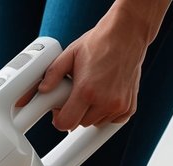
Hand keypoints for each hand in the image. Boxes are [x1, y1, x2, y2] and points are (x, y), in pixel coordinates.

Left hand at [36, 14, 151, 130]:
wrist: (127, 34)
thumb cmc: (99, 42)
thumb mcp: (69, 54)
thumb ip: (52, 74)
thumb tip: (42, 89)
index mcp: (86, 90)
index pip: (66, 123)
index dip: (60, 118)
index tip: (60, 108)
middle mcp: (105, 101)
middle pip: (80, 124)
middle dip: (76, 112)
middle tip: (77, 94)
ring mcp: (120, 105)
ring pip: (96, 123)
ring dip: (91, 113)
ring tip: (93, 91)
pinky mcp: (130, 106)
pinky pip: (113, 121)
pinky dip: (107, 113)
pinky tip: (105, 95)